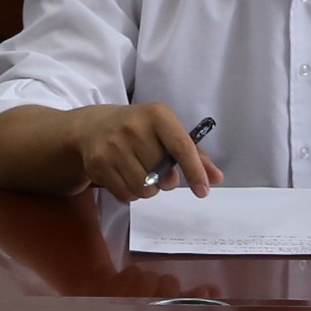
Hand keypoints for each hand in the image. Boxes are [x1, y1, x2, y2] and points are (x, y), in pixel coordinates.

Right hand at [72, 102, 224, 203]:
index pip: (181, 147)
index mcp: (157, 115)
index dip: (195, 171)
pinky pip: (126, 195)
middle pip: (164, 176)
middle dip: (167, 180)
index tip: (203, 190)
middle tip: (159, 170)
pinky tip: (127, 176)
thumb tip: (216, 178)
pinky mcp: (98, 164)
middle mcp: (134, 128)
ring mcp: (114, 146)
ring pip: (145, 190)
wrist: (93, 126)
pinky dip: (132, 193)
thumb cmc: (139, 128)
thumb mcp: (166, 130)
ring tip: (143, 173)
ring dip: (150, 189)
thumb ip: (194, 154)